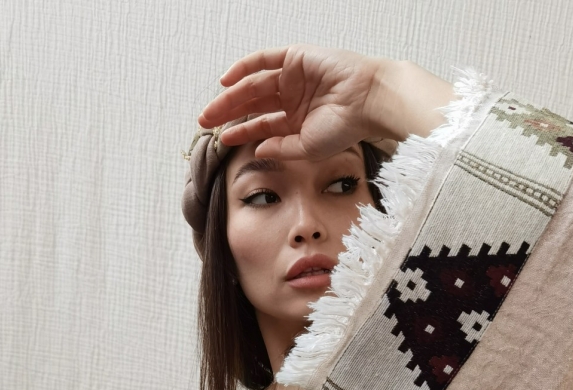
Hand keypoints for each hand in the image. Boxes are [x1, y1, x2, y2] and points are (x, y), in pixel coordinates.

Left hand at [197, 44, 386, 160]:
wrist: (366, 101)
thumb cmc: (345, 128)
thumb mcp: (307, 147)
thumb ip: (281, 148)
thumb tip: (258, 148)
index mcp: (297, 120)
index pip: (262, 124)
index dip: (240, 132)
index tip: (222, 139)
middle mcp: (293, 98)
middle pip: (253, 103)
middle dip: (228, 112)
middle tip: (205, 122)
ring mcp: (294, 77)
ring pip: (254, 84)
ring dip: (231, 96)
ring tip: (211, 109)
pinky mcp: (296, 57)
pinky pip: (264, 60)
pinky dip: (244, 68)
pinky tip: (226, 81)